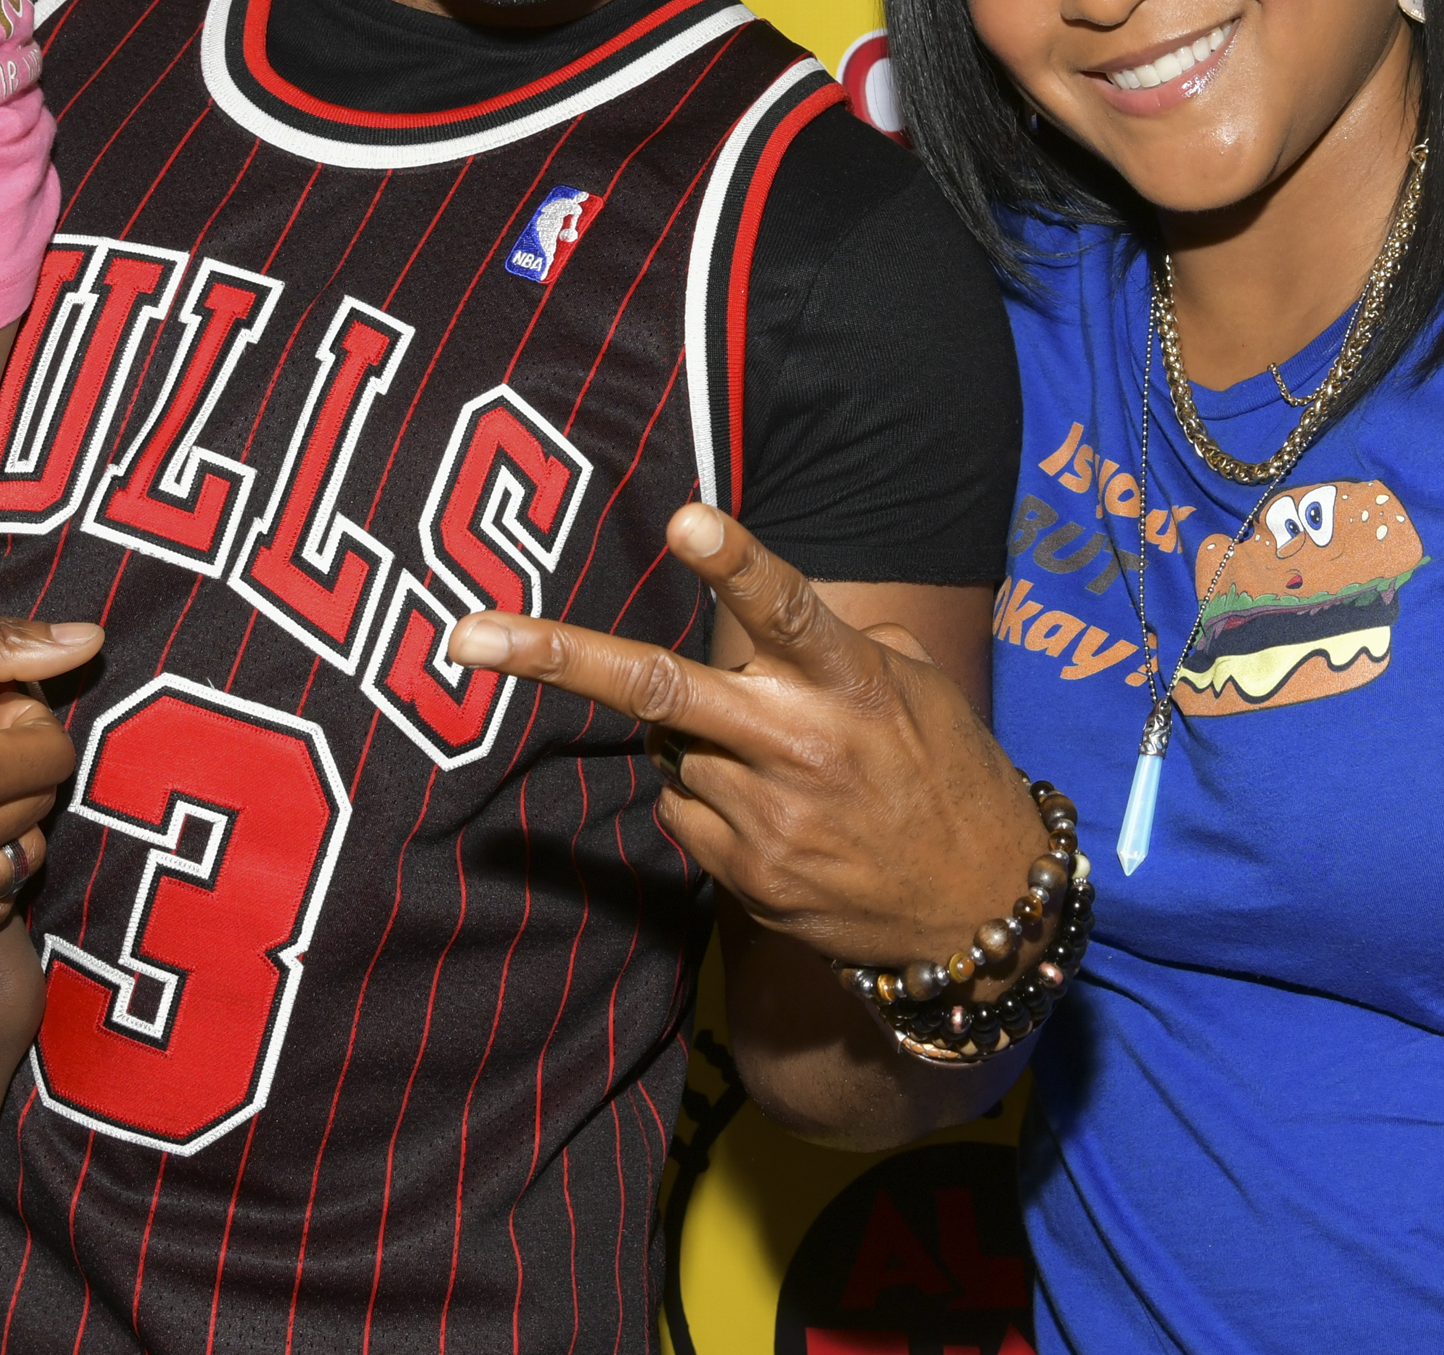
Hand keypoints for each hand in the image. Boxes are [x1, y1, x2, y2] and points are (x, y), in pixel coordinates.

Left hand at [445, 504, 1044, 972]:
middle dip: (556, 657)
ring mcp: (764, 818)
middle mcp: (800, 746)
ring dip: (700, 739)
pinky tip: (771, 811)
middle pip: (660, 690)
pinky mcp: (743, 875)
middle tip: (468, 635)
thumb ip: (841, 643)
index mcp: (853, 684)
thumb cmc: (948, 777)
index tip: (687, 523)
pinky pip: (680, 809)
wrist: (975, 919)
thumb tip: (761, 623)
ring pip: (672, 748)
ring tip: (780, 763)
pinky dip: (705, 797)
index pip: (788, 611)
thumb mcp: (922, 689)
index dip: (736, 565)